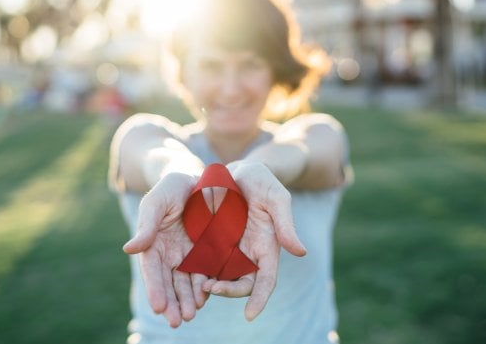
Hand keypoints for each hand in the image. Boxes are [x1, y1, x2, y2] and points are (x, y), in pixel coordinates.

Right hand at [122, 172, 210, 326]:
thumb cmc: (171, 188)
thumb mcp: (157, 201)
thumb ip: (147, 224)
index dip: (155, 289)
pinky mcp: (206, 252)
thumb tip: (129, 249)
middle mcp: (168, 254)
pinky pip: (205, 272)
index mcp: (152, 244)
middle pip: (169, 283)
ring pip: (186, 283)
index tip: (158, 306)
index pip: (152, 271)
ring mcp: (187, 255)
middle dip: (172, 303)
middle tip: (176, 321)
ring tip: (191, 315)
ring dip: (188, 300)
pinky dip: (205, 287)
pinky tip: (206, 298)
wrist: (196, 180)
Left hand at [202, 161, 306, 320]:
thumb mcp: (276, 197)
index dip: (259, 299)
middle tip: (210, 289)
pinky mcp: (210, 244)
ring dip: (210, 287)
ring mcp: (228, 250)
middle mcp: (248, 254)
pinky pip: (204, 264)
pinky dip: (197, 273)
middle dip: (228, 291)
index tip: (249, 315)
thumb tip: (300, 252)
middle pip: (240, 284)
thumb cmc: (261, 181)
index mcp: (267, 248)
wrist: (235, 170)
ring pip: (220, 278)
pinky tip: (185, 275)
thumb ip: (286, 223)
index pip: (266, 281)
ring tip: (198, 286)